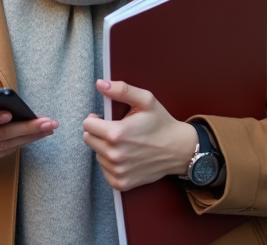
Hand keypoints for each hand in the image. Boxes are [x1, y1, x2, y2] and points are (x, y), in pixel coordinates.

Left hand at [81, 79, 196, 191]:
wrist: (179, 149)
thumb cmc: (161, 123)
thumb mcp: (146, 100)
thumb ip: (121, 90)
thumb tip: (100, 84)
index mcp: (116, 134)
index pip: (87, 125)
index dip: (95, 119)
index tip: (105, 118)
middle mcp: (115, 155)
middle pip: (88, 140)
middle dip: (98, 133)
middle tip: (116, 130)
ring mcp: (118, 171)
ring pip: (97, 155)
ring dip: (105, 148)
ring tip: (124, 143)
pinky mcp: (121, 183)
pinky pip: (104, 171)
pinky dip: (111, 164)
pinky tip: (125, 157)